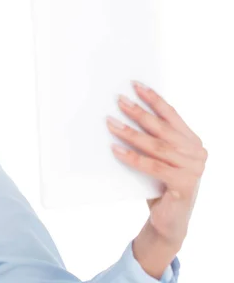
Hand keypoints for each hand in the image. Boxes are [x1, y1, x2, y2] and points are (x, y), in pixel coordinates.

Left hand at [107, 80, 207, 248]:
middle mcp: (197, 153)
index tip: (135, 85)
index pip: (171, 115)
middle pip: (162, 128)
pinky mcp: (183, 185)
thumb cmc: (160, 185)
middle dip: (138, 112)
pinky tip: (115, 149)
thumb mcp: (159, 159)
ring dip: (130, 132)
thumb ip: (153, 140)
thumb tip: (122, 115)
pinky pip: (152, 166)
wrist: (168, 222)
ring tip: (110, 122)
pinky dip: (132, 157)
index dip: (153, 99)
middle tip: (118, 100)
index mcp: (192, 142)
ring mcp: (193, 169)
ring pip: (156, 146)